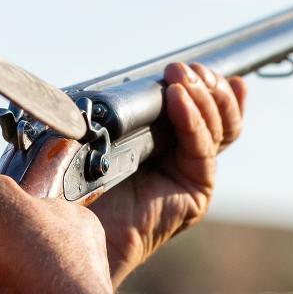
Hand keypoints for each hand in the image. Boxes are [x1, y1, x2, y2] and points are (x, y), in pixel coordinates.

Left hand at [89, 62, 246, 284]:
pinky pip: (202, 148)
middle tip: (183, 69)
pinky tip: (177, 98)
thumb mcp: (99, 133)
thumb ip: (122, 109)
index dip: (207, 85)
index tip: (194, 65)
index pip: (202, 108)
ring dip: (202, 96)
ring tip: (179, 78)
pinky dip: (192, 119)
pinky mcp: (196, 191)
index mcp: (165, 142)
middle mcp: (183, 158)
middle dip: (207, 85)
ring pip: (219, 128)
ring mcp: (193, 175)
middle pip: (220, 115)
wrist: (72, 228)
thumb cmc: (76, 183)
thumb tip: (131, 80)